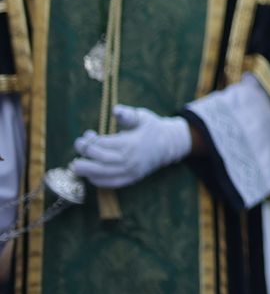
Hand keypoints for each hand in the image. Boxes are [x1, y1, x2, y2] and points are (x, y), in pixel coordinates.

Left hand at [70, 106, 191, 188]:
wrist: (168, 145)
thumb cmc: (151, 128)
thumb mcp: (142, 117)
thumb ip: (127, 114)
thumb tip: (115, 110)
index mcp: (131, 144)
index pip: (102, 145)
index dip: (90, 141)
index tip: (86, 135)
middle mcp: (130, 160)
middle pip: (99, 161)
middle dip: (84, 154)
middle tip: (79, 146)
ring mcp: (131, 172)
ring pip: (102, 175)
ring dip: (86, 170)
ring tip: (78, 162)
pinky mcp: (131, 179)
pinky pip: (109, 183)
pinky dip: (96, 180)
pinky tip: (90, 172)